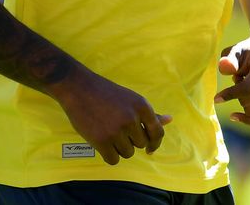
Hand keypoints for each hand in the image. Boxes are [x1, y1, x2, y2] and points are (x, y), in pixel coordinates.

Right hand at [51, 69, 171, 164]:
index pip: (157, 132)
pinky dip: (110, 156)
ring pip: (128, 152)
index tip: (150, 149)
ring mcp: (116, 130)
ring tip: (110, 136)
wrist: (80, 89)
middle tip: (119, 132)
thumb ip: (149, 114)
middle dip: (132, 141)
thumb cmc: (108, 94)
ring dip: (120, 149)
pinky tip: (104, 147)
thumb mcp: (132, 99)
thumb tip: (169, 120)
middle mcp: (132, 118)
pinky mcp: (101, 141)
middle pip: (141, 144)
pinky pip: (114, 159)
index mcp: (142, 106)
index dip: (155, 143)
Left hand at [215, 34, 249, 126]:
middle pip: (248, 101)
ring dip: (243, 101)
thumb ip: (229, 59)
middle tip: (240, 78)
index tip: (216, 99)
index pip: (248, 88)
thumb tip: (223, 69)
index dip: (230, 95)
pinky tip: (235, 116)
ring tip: (247, 84)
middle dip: (236, 94)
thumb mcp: (238, 50)